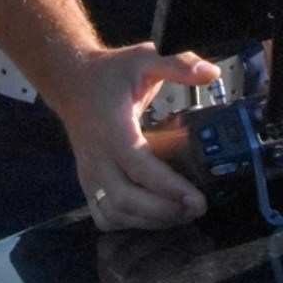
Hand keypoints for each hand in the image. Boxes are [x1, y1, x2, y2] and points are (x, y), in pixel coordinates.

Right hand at [52, 45, 220, 232]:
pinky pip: (104, 215)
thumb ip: (178, 63)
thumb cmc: (109, 73)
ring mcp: (89, 172)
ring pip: (114, 213)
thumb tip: (211, 73)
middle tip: (195, 208)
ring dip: (149, 221)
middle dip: (163, 212)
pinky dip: (129, 223)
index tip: (196, 198)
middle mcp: (97, 155)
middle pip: (125, 199)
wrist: (71, 81)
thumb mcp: (144, 58)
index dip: (168, 187)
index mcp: (112, 127)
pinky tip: (152, 216)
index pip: (139, 166)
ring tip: (180, 213)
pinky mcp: (88, 183)